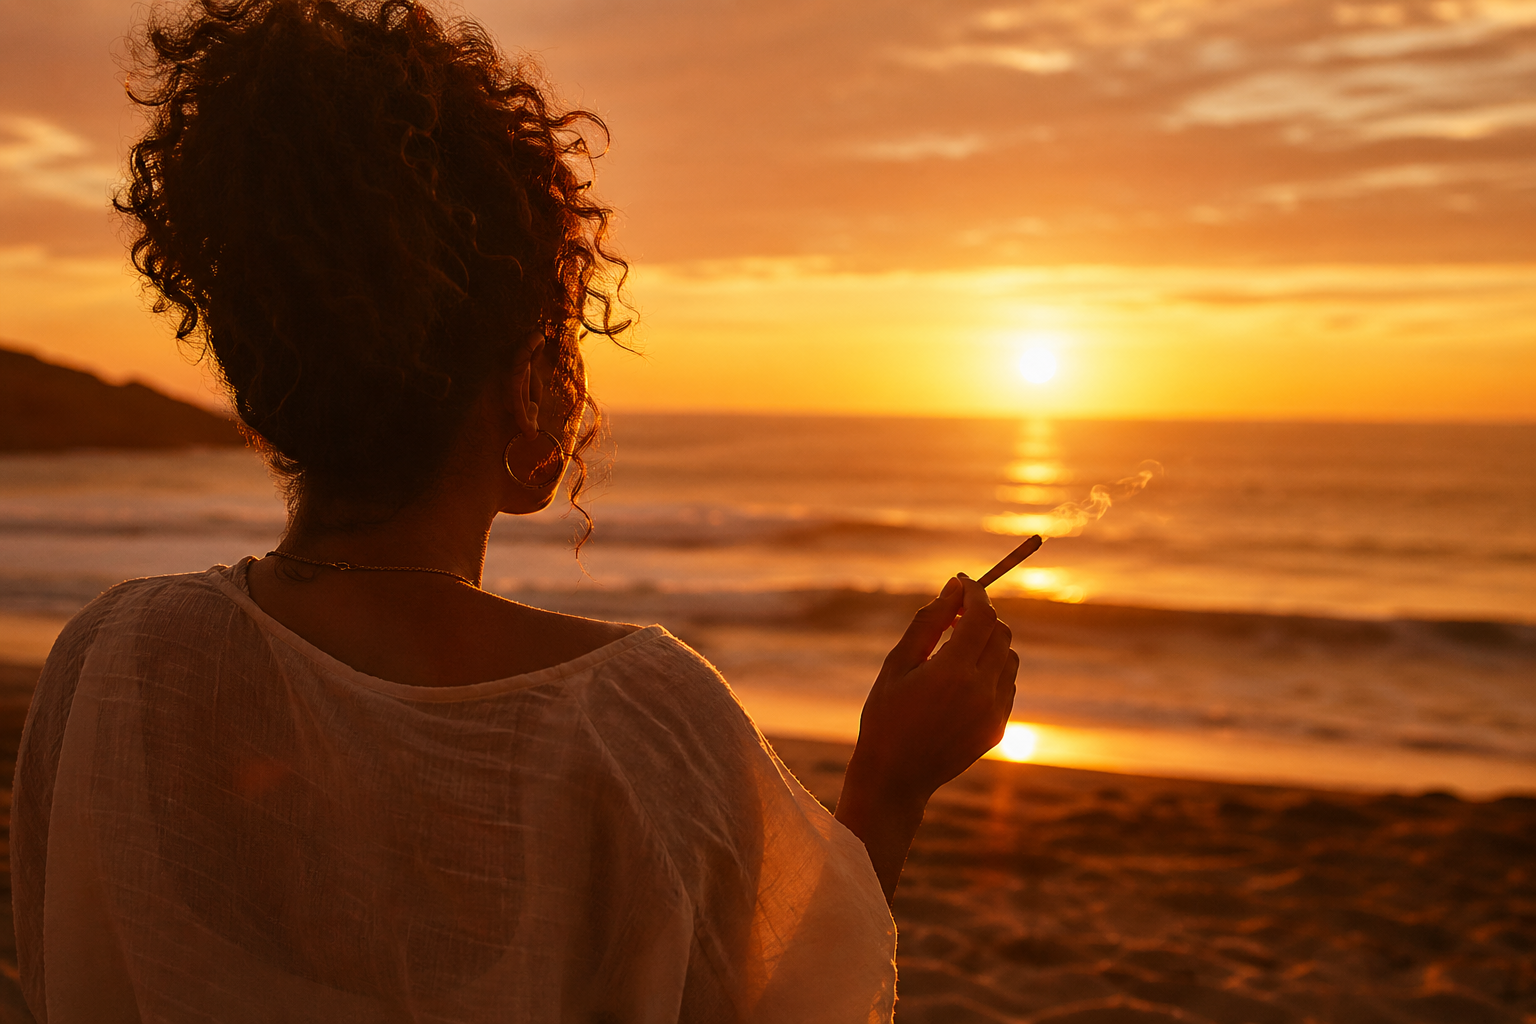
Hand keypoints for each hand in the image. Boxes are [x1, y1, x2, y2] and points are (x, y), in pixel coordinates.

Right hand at [848, 575, 1017, 802]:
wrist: (896, 778)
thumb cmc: (886, 717)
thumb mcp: (897, 664)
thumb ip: (928, 623)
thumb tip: (952, 589)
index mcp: (953, 672)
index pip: (982, 615)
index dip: (975, 592)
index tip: (961, 582)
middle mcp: (982, 691)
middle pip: (1001, 632)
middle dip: (981, 615)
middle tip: (953, 616)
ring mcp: (994, 712)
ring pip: (1009, 656)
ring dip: (989, 642)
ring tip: (956, 649)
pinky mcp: (998, 728)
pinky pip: (1008, 684)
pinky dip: (993, 669)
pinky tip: (962, 678)